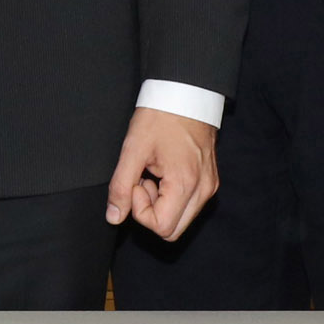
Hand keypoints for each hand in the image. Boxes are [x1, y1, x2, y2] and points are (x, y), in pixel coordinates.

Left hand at [103, 109, 219, 242]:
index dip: (140, 211)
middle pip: (173, 230)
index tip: (136, 183)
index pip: (161, 227)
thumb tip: (114, 217)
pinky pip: (188, 204)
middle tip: (143, 181)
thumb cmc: (160, 117)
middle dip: (150, 212)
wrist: (186, 93)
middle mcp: (203, 190)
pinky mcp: (209, 180)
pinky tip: (163, 172)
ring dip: (160, 204)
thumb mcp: (133, 150)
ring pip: (181, 219)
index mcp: (186, 184)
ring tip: (152, 174)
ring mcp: (209, 186)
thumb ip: (121, 187)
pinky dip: (171, 196)